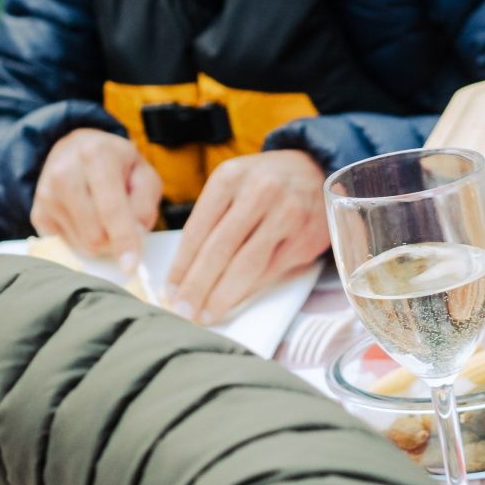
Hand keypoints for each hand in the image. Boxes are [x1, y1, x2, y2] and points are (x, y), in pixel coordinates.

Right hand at [30, 128, 160, 266]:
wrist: (75, 151)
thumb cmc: (116, 165)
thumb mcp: (143, 175)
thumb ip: (145, 205)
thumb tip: (133, 239)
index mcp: (95, 155)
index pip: (111, 209)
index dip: (124, 240)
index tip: (130, 266)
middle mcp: (64, 172)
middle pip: (95, 235)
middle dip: (115, 241)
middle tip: (123, 225)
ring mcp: (46, 195)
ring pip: (82, 245)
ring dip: (100, 241)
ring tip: (101, 215)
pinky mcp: (37, 215)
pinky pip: (67, 248)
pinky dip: (83, 242)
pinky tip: (85, 220)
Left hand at [166, 151, 329, 324]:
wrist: (314, 170)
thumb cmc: (263, 184)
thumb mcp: (233, 185)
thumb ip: (211, 220)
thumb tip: (186, 272)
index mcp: (229, 177)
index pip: (197, 230)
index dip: (181, 266)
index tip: (170, 290)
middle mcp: (258, 192)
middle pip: (219, 249)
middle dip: (197, 286)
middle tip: (183, 311)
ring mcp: (285, 214)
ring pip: (246, 265)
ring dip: (222, 295)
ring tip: (206, 314)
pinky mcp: (305, 237)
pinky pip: (271, 271)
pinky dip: (250, 291)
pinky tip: (236, 301)